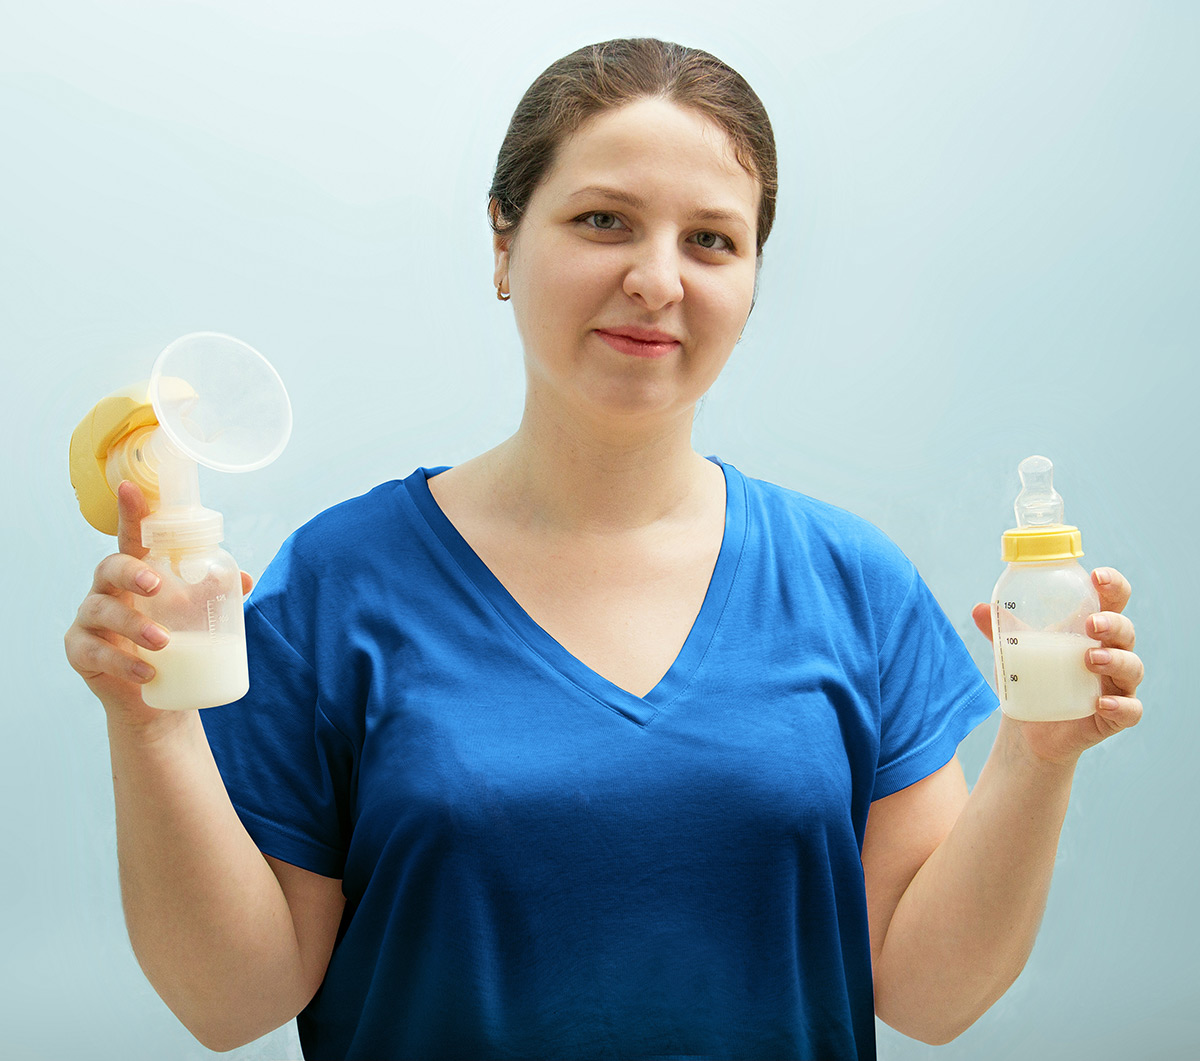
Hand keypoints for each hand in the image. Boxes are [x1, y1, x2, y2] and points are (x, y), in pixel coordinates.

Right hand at [64, 481, 252, 728]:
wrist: (153, 694)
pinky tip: (146, 673)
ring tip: (163, 643)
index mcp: (135, 572)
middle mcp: (107, 589)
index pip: (131, 536)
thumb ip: (216, 593)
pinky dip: (123, 662)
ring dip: (134, 625)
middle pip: (109, 566)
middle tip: (155, 585)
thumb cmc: (173, 641)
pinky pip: (95, 652)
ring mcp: (89, 619)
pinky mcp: (80, 651)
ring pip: (103, 611)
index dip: (130, 512)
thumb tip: (248, 578)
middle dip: (131, 572)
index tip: (129, 488)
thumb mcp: (195, 614)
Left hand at [970, 568, 1143, 765]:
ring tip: (1091, 659)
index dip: (1113, 585)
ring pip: (1132, 667)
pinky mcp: (1113, 717)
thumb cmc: (1029, 678)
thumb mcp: (1014, 652)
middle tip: (1092, 624)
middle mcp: (1110, 653)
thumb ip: (999, 631)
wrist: (1028, 729)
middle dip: (1114, 623)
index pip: (1112, 601)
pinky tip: (1102, 703)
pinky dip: (1121, 706)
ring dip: (1116, 660)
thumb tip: (978, 609)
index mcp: (1090, 631)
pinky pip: (1130, 710)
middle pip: (1126, 631)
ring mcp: (1115, 685)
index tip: (1097, 577)